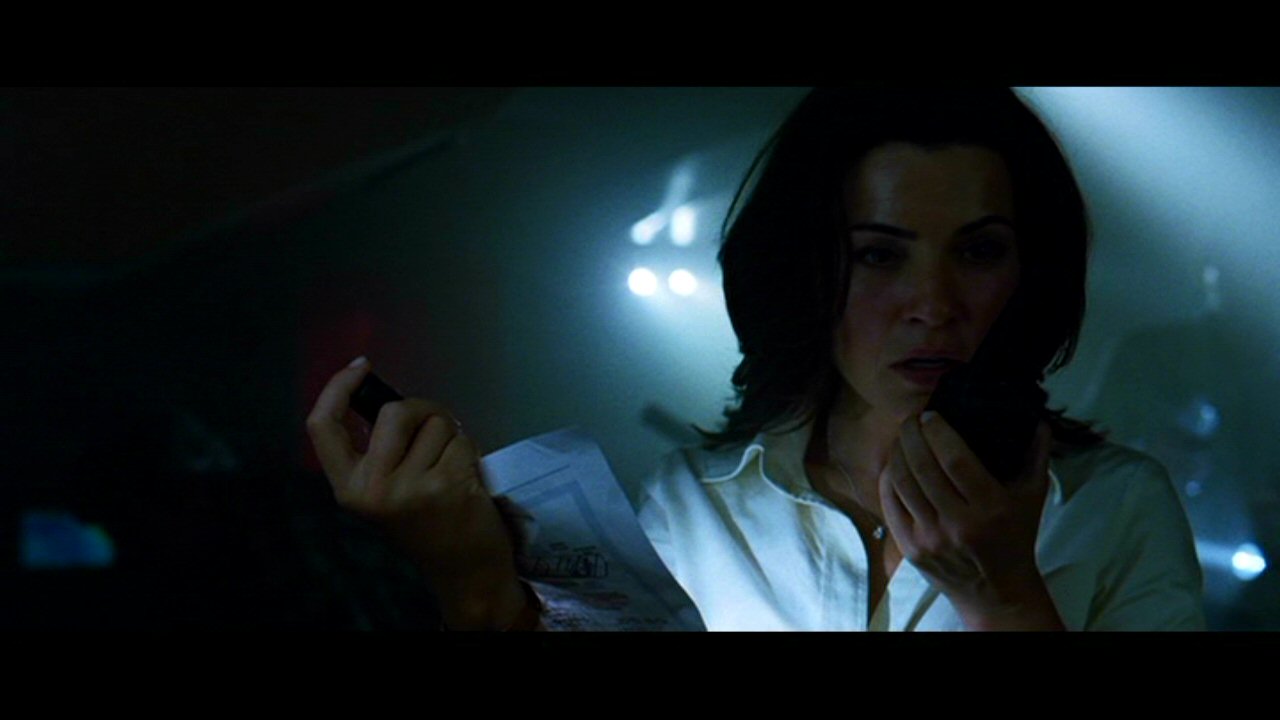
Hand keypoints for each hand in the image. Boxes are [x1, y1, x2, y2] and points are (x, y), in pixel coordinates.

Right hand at [306, 358, 525, 628]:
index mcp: (348, 489)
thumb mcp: (382, 491)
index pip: (322, 427)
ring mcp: (411, 488)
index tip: (360, 366)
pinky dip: (469, 449)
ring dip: (450, 435)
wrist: (462, 568)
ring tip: (449, 466)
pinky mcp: (448, 485)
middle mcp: (373, 490)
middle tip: (433, 431)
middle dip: (421, 410)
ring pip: (435, 422)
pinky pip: (461, 439)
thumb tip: (380, 392)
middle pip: (393, 412)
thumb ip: (376, 449)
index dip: (337, 388)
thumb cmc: (425, 522)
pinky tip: (466, 478)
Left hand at [879, 410, 1062, 629]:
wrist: (996, 592)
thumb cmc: (1015, 537)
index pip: (954, 459)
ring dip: (896, 452)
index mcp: (990, 508)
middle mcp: (957, 524)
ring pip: (901, 482)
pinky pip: (889, 504)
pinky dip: (887, 478)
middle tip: (911, 419)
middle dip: (911, 434)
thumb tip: (1037, 418)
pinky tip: (893, 463)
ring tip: (901, 437)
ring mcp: (930, 538)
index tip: (931, 415)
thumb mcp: (1033, 497)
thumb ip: (1036, 456)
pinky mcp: (910, 548)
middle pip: (922, 466)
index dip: (937, 432)